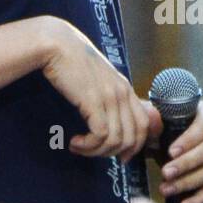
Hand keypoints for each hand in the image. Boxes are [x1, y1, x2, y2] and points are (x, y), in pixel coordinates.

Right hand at [40, 16, 149, 160]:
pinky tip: (75, 142)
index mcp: (126, 88)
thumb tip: (110, 120)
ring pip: (116, 140)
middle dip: (115, 153)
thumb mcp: (99, 79)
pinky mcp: (94, 101)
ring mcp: (110, 97)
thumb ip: (109, 95)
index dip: (136, 146)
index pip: (144, 124)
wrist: (58, 44)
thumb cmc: (73, 62)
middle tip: (94, 153)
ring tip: (79, 147)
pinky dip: (88, 145)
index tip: (121, 158)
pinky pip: (101, 135)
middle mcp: (122, 93)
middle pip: (133, 137)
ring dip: (96, 151)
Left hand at [150, 98, 202, 202]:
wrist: (154, 140)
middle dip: (186, 164)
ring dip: (187, 182)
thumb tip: (153, 118)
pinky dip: (198, 198)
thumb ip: (150, 116)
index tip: (171, 151)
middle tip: (166, 173)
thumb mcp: (150, 117)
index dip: (190, 139)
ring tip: (165, 189)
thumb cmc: (155, 124)